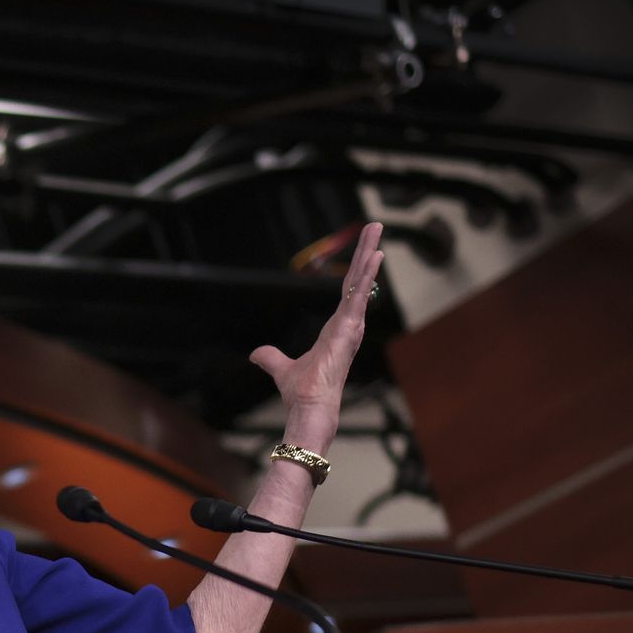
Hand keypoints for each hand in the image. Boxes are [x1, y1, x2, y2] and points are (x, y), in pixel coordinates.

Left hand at [248, 222, 383, 451]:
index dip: (356, 270)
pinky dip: (366, 276)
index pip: (349, 291)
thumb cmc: (302, 392)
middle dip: (366, 252)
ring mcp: (351, 325)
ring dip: (369, 254)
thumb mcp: (281, 368)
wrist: (307, 406)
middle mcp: (348, 323)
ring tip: (376, 229)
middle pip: (358, 280)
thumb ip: (271, 359)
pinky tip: (375, 256)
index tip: (366, 250)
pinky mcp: (349, 328)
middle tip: (375, 226)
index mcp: (335, 329)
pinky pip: (359, 296)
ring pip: (361, 282)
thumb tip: (256, 355)